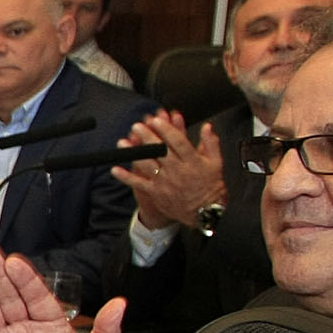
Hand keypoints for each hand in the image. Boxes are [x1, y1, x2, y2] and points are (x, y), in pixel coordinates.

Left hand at [116, 114, 224, 231]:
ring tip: (123, 142)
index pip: (178, 141)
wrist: (205, 212)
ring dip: (133, 152)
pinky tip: (115, 169)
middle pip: (160, 150)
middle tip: (137, 126)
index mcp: (192, 161)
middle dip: (146, 136)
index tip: (157, 120)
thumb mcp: (217, 162)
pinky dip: (126, 177)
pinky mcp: (156, 192)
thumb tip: (207, 126)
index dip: (166, 129)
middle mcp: (177, 170)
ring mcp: (165, 181)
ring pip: (147, 164)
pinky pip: (138, 183)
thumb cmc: (211, 186)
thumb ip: (211, 143)